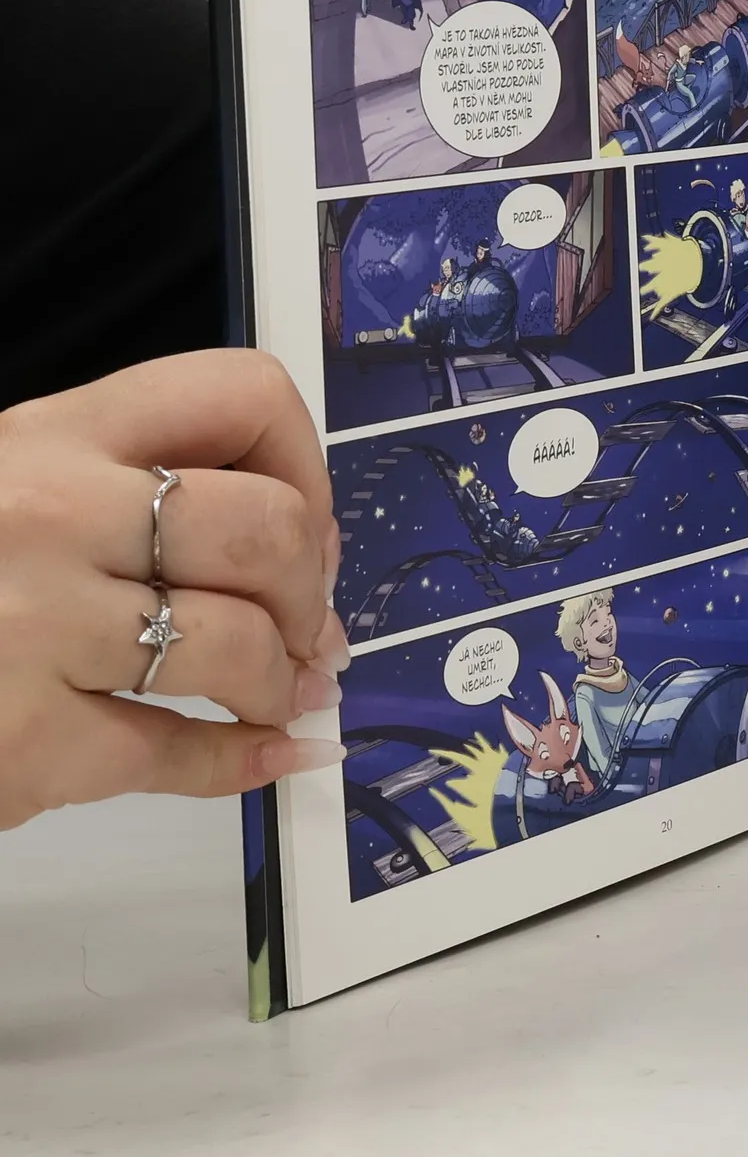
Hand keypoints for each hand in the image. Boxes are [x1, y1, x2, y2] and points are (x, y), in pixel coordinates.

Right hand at [0, 351, 347, 830]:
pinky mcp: (21, 743)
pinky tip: (271, 754)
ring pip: (236, 645)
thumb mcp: (12, 483)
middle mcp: (51, 516)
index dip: (305, 461)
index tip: (304, 518)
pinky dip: (243, 761)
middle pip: (268, 529)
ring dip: (282, 680)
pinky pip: (174, 753)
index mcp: (55, 434)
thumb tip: (287, 547)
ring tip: (280, 690)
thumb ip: (124, 487)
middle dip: (309, 589)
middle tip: (305, 625)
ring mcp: (34, 629)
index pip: (243, 395)